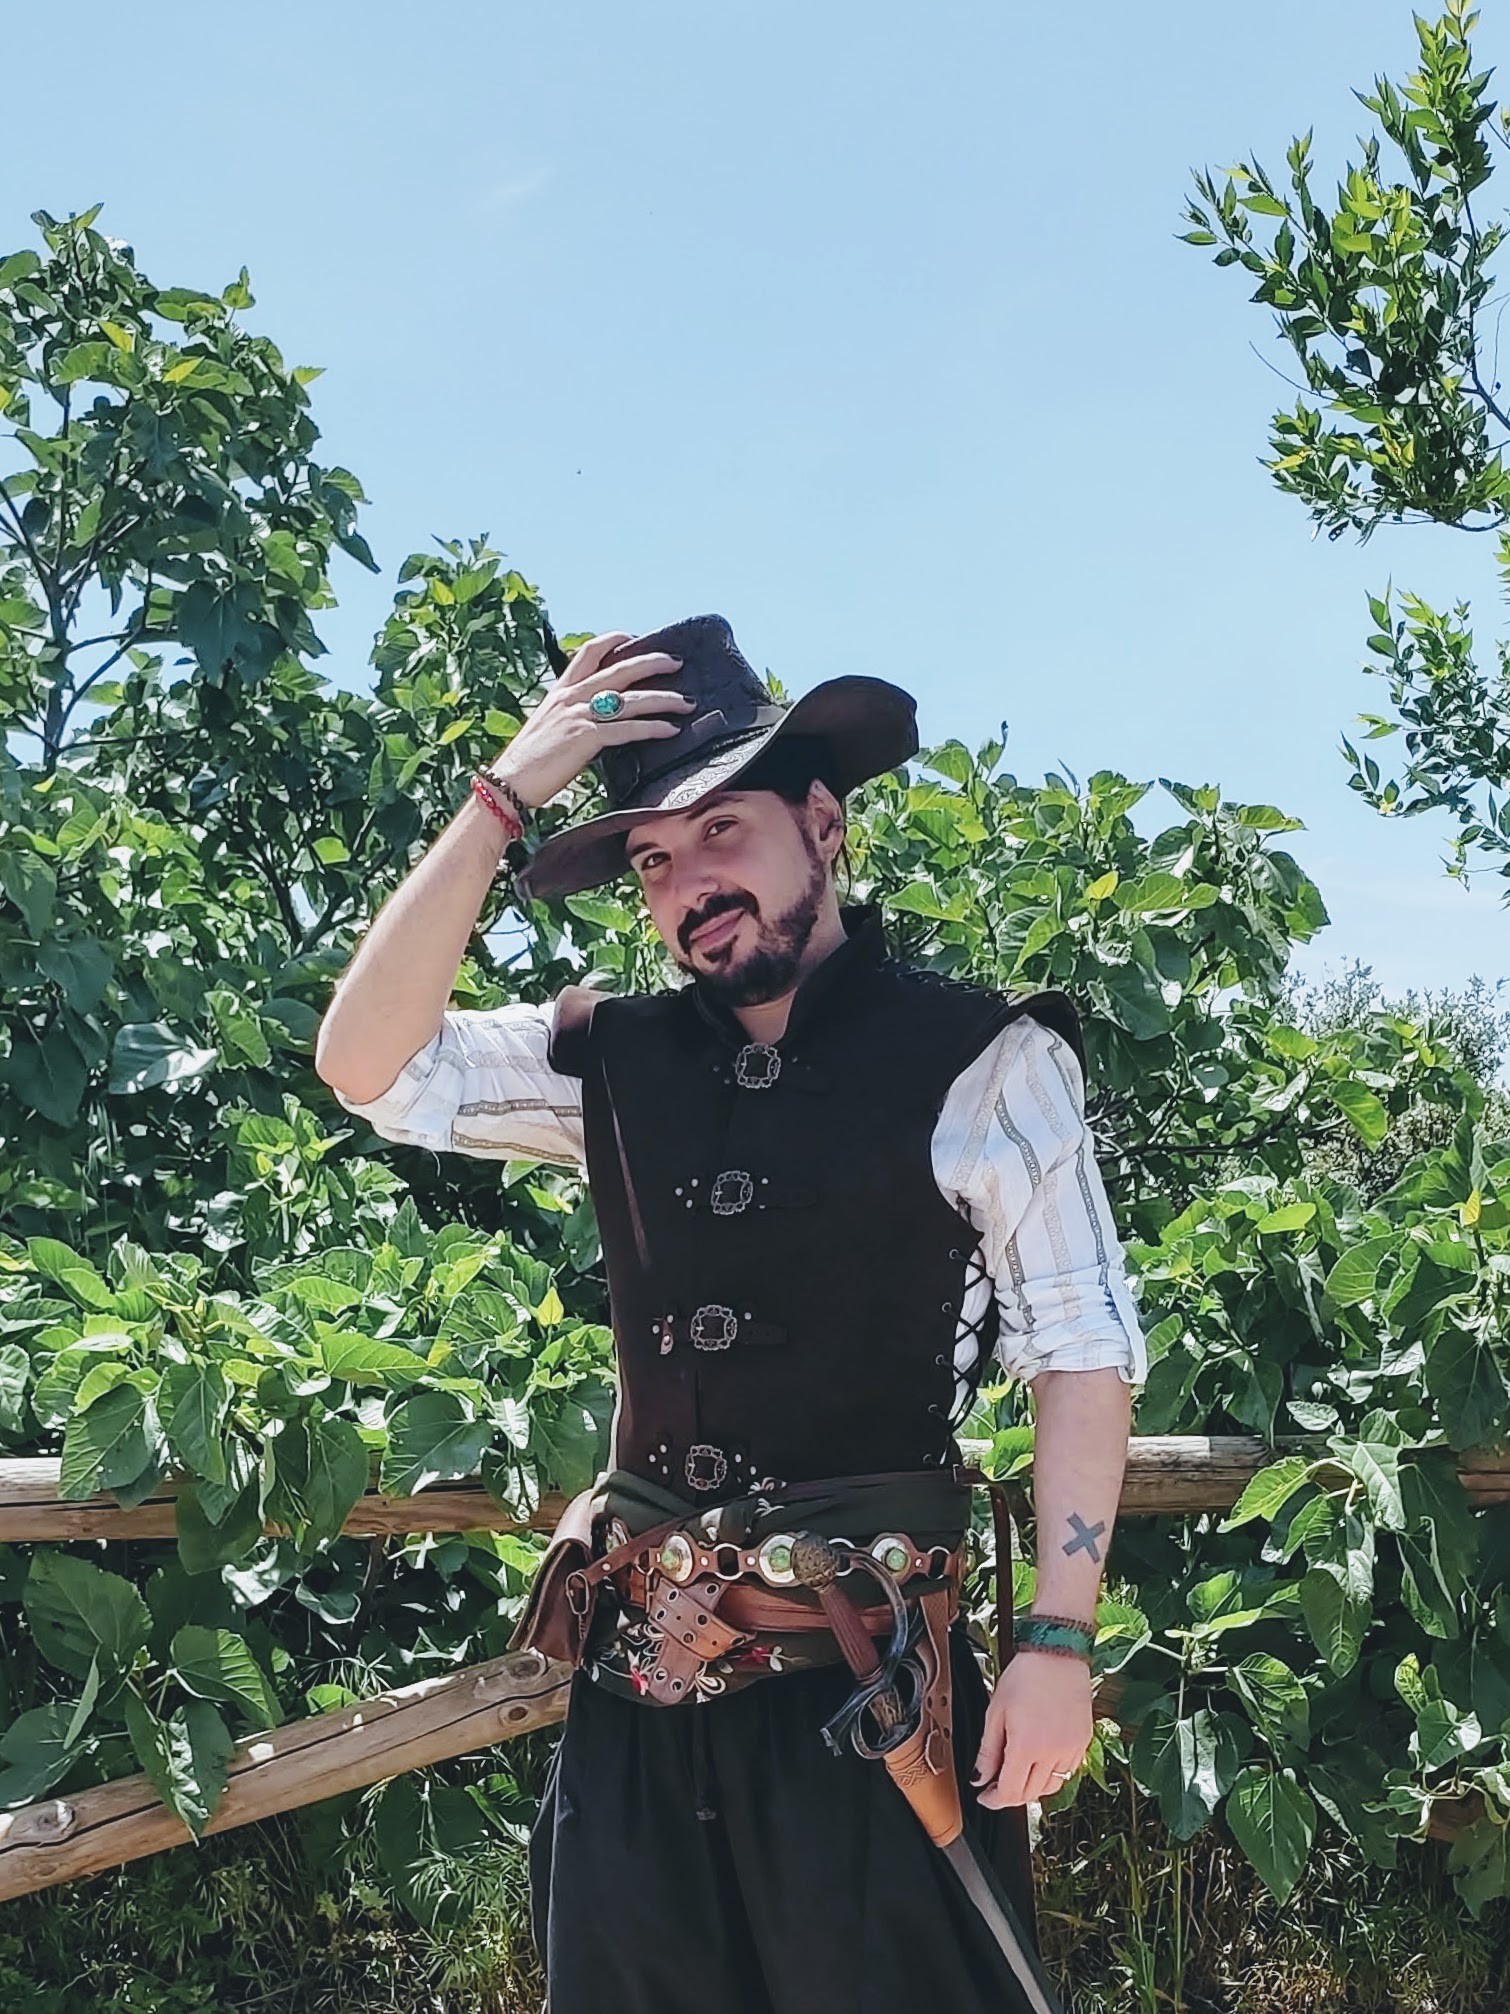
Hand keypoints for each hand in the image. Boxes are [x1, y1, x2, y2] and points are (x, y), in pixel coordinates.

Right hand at [484, 630, 694, 810]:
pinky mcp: (586, 738)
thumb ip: (572, 716)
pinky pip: (628, 729)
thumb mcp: (548, 727)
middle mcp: (570, 697)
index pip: (589, 652)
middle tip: (676, 662)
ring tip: (686, 702)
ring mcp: (578, 716)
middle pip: (620, 669)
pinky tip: (670, 730)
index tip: (634, 638)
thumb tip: (599, 719)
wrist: (508, 784)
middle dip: (652, 663)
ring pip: (631, 700)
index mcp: (560, 691)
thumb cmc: (528, 763)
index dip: (613, 640)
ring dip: (664, 699)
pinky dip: (653, 728)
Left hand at [972, 1652, 1091, 1808]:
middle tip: (996, 1786)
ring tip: (1018, 1773)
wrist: (1057, 1655)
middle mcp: (1052, 1754)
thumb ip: (987, 1751)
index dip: (994, 1799)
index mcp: (1027, 1746)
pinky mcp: (1083, 1743)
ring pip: (1051, 1788)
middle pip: (1030, 1794)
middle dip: (1010, 1795)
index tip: (985, 1797)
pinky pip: (1068, 1773)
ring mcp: (1071, 1750)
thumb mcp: (996, 1711)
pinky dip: (1052, 1775)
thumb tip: (979, 1778)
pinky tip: (1040, 1761)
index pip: (1010, 1792)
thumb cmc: (1025, 1676)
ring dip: (1032, 1788)